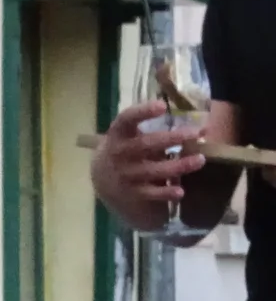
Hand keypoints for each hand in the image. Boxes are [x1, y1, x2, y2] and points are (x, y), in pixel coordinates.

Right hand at [91, 99, 203, 228]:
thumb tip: (197, 123)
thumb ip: (152, 126)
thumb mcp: (128, 133)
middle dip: (172, 138)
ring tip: (200, 160)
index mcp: (118, 134)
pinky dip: (165, 193)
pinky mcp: (130, 192)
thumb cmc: (125, 148)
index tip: (162, 106)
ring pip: (152, 170)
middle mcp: (119, 154)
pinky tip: (180, 193)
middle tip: (196, 133)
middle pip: (145, 145)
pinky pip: (150, 193)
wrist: (101, 178)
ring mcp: (124, 174)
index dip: (143, 112)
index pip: (126, 119)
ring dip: (177, 166)